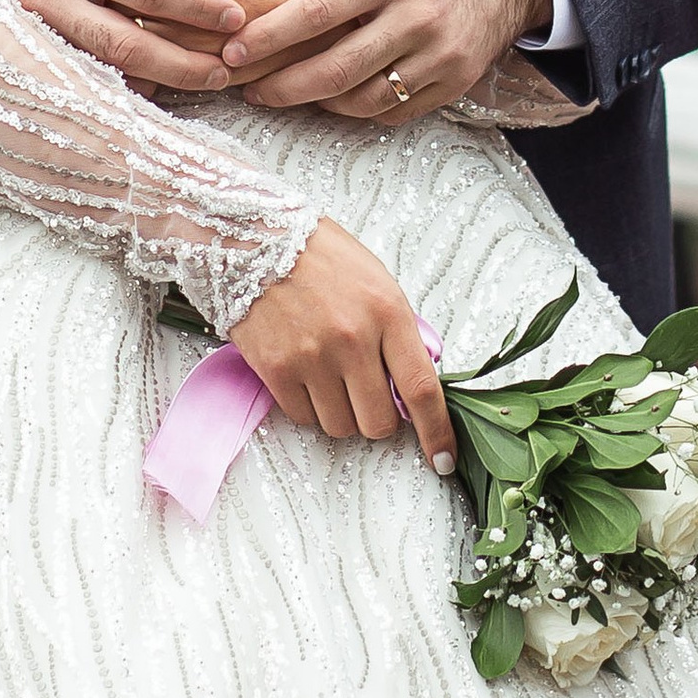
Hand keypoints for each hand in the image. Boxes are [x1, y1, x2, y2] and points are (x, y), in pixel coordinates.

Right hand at [0, 0, 247, 88]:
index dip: (191, 4)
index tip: (234, 15)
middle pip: (125, 43)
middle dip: (180, 63)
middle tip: (225, 71)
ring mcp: (37, 32)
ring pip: (105, 69)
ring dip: (157, 80)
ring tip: (203, 83)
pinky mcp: (30, 54)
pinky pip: (84, 76)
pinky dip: (123, 85)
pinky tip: (157, 89)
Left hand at [220, 0, 549, 118]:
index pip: (317, 12)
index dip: (270, 35)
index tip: (234, 49)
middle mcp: (418, 16)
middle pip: (337, 69)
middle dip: (284, 87)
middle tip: (249, 88)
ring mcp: (441, 53)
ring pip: (365, 99)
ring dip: (318, 103)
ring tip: (287, 93)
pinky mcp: (456, 79)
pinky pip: (397, 110)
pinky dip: (361, 110)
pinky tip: (335, 97)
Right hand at [229, 220, 455, 464]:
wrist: (253, 238)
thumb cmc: (319, 257)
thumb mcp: (376, 282)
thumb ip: (398, 332)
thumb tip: (412, 384)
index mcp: (387, 312)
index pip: (421, 389)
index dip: (436, 432)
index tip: (444, 459)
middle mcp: (352, 339)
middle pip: (379, 421)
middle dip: (378, 419)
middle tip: (366, 397)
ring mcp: (311, 356)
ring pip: (340, 426)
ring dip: (340, 413)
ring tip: (328, 377)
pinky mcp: (276, 368)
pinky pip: (303, 416)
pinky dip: (308, 406)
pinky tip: (303, 374)